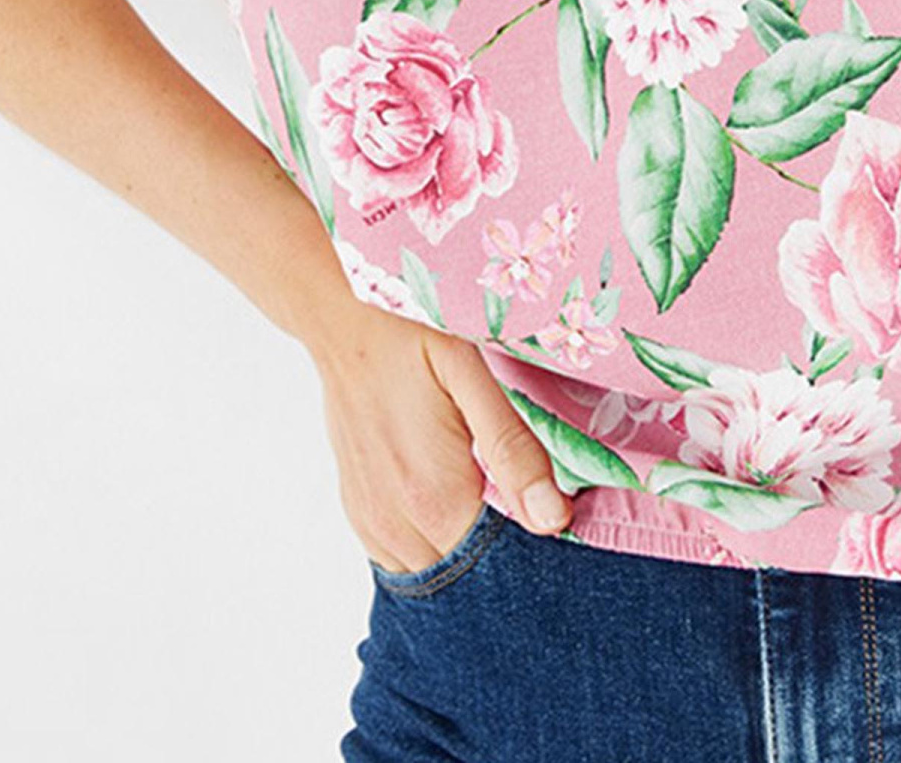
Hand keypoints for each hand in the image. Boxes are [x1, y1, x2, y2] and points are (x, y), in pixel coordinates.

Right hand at [305, 298, 570, 574]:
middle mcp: (398, 528)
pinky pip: (405, 561)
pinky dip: (436, 549)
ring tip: (497, 510)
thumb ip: (512, 450)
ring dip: (467, 557)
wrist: (343, 321)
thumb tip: (554, 519)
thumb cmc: (412, 337)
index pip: (499, 568)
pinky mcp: (360, 515)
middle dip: (502, 561)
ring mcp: (373, 526)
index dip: (535, 555)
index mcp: (435, 500)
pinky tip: (457, 512)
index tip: (557, 526)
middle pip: (466, 578)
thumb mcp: (472, 376)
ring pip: (434, 577)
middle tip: (532, 516)